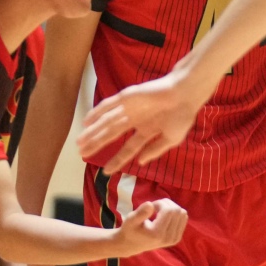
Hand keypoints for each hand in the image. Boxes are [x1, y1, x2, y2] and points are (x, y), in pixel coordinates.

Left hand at [78, 71, 201, 170]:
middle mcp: (135, 120)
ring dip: (93, 132)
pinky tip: (87, 121)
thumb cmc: (182, 115)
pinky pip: (109, 106)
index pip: (128, 149)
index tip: (106, 171)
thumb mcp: (171, 139)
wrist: (185, 94)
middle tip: (81, 153)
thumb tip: (140, 162)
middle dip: (96, 144)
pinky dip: (97, 113)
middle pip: (111, 135)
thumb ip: (155, 150)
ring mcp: (130, 109)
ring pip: (107, 122)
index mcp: (147, 131)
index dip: (117, 160)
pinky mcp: (127, 97)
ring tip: (79, 142)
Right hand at [106, 197, 186, 258]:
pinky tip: (164, 217)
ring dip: (171, 208)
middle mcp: (168, 238)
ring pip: (182, 213)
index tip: (150, 206)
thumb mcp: (130, 220)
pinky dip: (175, 213)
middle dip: (165, 204)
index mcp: (157, 234)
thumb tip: (151, 204)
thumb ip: (140, 213)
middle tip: (154, 208)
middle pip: (177, 210)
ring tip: (159, 212)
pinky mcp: (177, 238)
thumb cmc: (130, 230)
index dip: (160, 203)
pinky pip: (183, 219)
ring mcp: (174, 239)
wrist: (132, 244)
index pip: (168, 210)